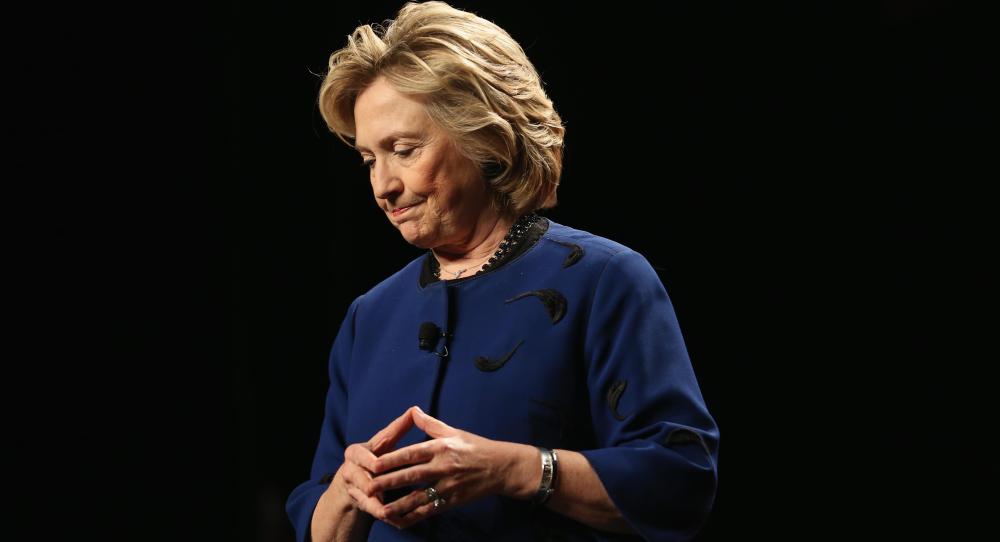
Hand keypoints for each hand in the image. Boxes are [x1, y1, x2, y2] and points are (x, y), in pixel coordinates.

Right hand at [339, 407, 420, 521]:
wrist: (355, 483)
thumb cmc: (374, 457)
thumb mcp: (383, 443)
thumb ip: (397, 429)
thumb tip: (414, 410)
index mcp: (355, 452)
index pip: (362, 456)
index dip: (371, 462)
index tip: (377, 466)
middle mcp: (349, 469)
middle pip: (362, 478)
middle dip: (376, 484)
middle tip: (388, 486)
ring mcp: (352, 488)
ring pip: (366, 495)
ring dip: (379, 501)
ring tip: (394, 504)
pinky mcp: (357, 502)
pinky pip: (369, 509)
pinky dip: (382, 513)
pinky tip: (394, 517)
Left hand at [366, 406, 515, 529]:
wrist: (501, 467)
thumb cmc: (475, 446)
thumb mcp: (453, 431)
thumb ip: (429, 423)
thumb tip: (412, 410)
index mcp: (441, 447)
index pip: (411, 454)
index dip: (390, 460)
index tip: (372, 464)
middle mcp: (443, 466)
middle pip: (411, 475)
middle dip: (387, 482)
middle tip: (367, 488)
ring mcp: (449, 485)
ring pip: (419, 497)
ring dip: (398, 505)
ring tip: (380, 510)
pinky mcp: (453, 500)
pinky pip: (430, 510)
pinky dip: (414, 516)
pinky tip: (400, 521)